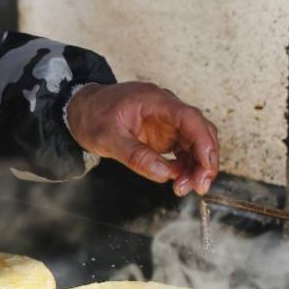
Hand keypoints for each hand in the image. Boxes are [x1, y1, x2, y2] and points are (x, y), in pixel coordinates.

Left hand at [65, 82, 218, 195]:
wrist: (81, 109)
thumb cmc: (92, 116)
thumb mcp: (107, 138)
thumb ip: (135, 155)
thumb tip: (164, 175)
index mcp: (153, 100)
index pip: (189, 118)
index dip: (203, 141)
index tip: (207, 166)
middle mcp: (166, 108)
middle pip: (199, 131)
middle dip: (205, 159)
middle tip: (199, 186)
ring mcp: (167, 122)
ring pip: (195, 143)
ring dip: (196, 167)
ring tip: (183, 188)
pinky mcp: (165, 134)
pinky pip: (185, 150)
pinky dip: (186, 167)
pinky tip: (178, 180)